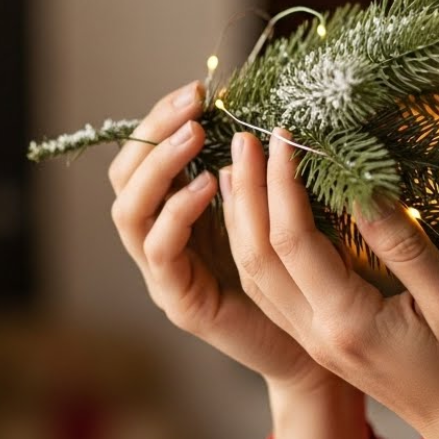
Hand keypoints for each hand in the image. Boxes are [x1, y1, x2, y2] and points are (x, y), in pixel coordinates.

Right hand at [107, 81, 339, 395]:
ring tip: (195, 135)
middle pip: (124, 177)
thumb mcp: (270, 207)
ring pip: (129, 211)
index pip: (143, 156)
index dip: (160, 118)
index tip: (197, 88)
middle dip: (153, 132)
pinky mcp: (180, 303)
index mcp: (175, 213)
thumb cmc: (298, 274)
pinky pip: (160, 251)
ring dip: (160, 166)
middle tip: (193, 103)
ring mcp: (163, 274)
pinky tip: (208, 186)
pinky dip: (177, 213)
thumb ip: (251, 168)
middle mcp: (159, 241)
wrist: (313, 350)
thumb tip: (253, 110)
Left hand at [221, 127, 438, 438]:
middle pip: (258, 256)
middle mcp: (317, 332)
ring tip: (238, 166)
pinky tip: (256, 216)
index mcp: (347, 321)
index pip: (293, 241)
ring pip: (255, 274)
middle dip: (249, 193)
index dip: (283, 184)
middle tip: (243, 137)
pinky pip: (271, 287)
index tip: (286, 136)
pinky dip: (255, 245)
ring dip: (242, 218)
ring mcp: (313, 339)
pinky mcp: (320, 338)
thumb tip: (363, 188)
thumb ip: (403, 244)